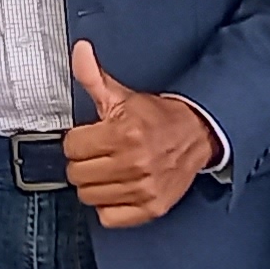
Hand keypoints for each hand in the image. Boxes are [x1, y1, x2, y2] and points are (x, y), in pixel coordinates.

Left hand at [64, 41, 219, 227]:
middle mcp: (135, 163)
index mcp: (124, 133)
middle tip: (99, 154)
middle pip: (77, 174)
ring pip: (89, 197)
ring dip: (95, 184)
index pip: (72, 147)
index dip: (78, 140)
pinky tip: (117, 189)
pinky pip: (109, 218)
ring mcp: (144, 189)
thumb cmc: (156, 117)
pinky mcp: (152, 208)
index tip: (91, 137)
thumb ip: (94, 77)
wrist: (197, 134)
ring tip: (109, 171)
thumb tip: (79, 50)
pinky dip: (109, 207)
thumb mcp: (122, 96)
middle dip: (83, 162)